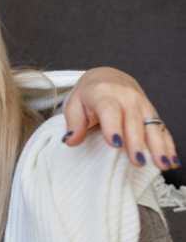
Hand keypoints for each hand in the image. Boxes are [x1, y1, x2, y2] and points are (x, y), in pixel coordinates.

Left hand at [64, 67, 178, 169]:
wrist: (108, 77)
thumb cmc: (88, 95)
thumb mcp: (74, 105)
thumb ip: (73, 123)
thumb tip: (70, 141)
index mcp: (104, 94)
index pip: (110, 110)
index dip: (113, 126)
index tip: (115, 144)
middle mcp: (127, 98)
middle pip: (133, 121)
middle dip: (136, 142)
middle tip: (137, 162)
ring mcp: (142, 105)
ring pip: (152, 125)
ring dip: (159, 146)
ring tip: (162, 164)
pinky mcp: (151, 113)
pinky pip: (162, 129)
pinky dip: (168, 145)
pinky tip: (172, 161)